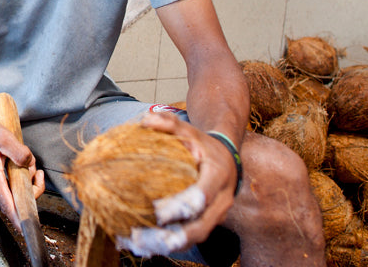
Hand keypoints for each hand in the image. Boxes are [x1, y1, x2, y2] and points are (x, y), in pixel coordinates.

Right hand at [0, 117, 44, 228]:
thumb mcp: (5, 139)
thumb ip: (20, 153)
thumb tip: (30, 164)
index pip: (8, 206)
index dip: (18, 219)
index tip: (26, 229)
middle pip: (16, 200)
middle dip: (32, 188)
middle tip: (38, 172)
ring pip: (14, 192)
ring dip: (26, 181)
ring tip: (28, 164)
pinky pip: (10, 187)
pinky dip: (19, 179)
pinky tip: (21, 165)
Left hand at [120, 112, 237, 256]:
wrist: (227, 159)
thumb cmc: (204, 145)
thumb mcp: (190, 131)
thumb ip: (170, 124)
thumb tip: (146, 120)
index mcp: (218, 175)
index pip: (203, 195)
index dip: (182, 205)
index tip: (158, 212)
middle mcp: (221, 201)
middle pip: (200, 226)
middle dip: (173, 236)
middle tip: (144, 238)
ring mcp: (216, 216)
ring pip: (195, 237)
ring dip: (167, 246)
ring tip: (139, 247)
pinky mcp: (207, 223)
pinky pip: (190, 238)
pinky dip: (168, 245)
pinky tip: (144, 248)